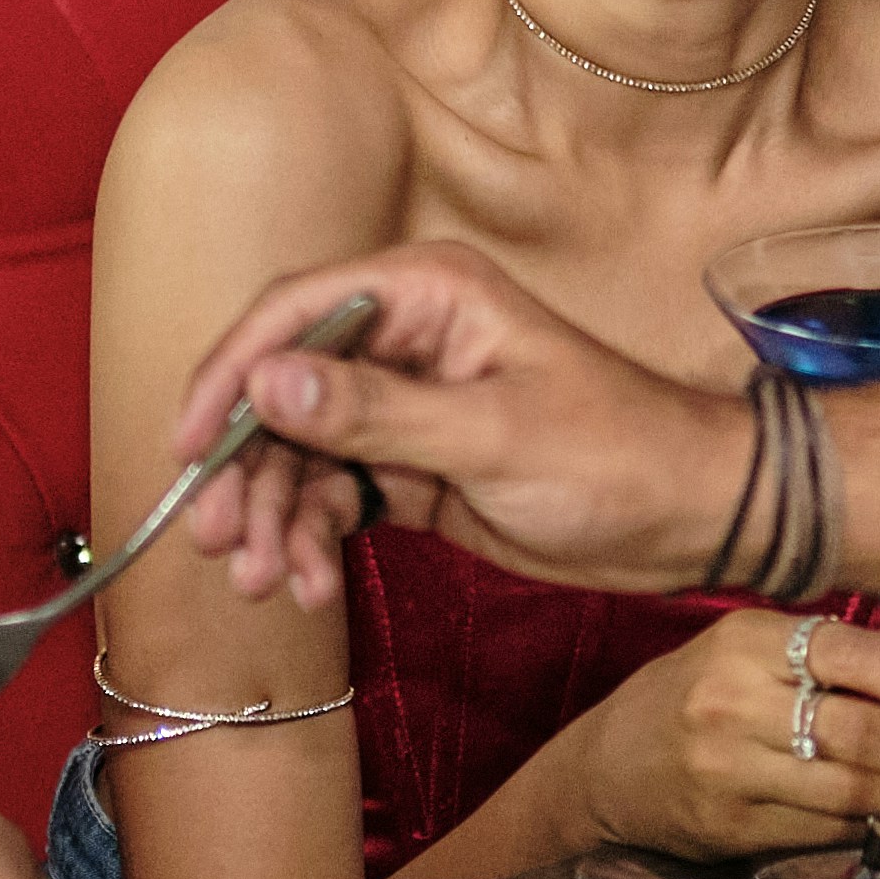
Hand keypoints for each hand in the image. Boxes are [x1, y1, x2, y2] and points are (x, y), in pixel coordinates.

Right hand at [170, 245, 748, 605]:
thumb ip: (376, 412)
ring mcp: (404, 407)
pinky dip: (313, 539)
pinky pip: (335, 497)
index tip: (190, 446)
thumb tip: (268, 384)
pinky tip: (311, 585)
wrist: (689, 519)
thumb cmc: (616, 456)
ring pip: (300, 455)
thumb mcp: (493, 435)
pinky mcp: (412, 468)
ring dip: (274, 517)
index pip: (294, 313)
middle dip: (247, 470)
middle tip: (220, 541)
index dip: (230, 374)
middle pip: (282, 392)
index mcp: (427, 294)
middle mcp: (404, 340)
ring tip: (268, 582)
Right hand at [574, 613, 879, 861]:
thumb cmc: (699, 695)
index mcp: (747, 642)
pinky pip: (826, 828)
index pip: (856, 657)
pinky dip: (878, 824)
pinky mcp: (729, 825)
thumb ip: (833, 653)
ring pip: (851, 789)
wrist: (607, 768)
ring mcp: (728, 769)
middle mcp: (733, 702)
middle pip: (864, 732)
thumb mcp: (751, 649)